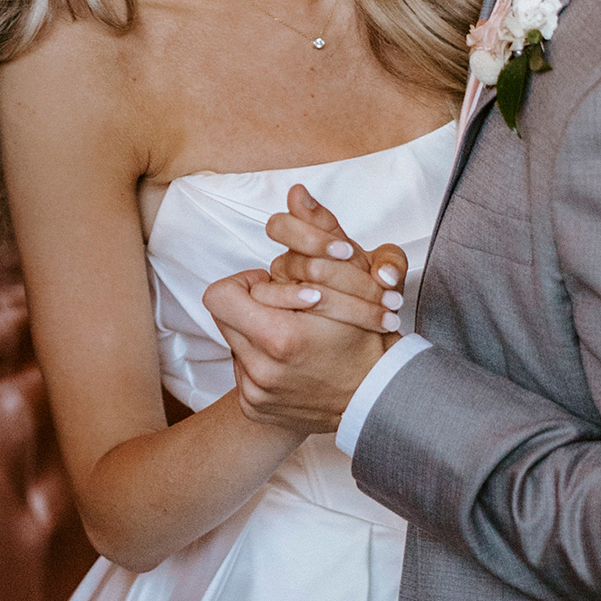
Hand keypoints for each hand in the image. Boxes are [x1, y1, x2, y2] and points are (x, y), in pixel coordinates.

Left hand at [202, 187, 402, 437]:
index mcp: (280, 337)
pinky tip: (293, 360)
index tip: (275, 285)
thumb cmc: (368, 333)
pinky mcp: (256, 407)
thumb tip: (296, 193)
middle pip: (222, 316)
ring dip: (256, 330)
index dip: (247, 284)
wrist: (378, 397)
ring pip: (233, 341)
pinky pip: (242, 370)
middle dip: (251, 304)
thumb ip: (320, 231)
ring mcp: (257, 392)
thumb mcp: (352, 276)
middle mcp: (262, 370)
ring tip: (291, 331)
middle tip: (284, 305)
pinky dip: (262, 359)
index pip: (222, 294)